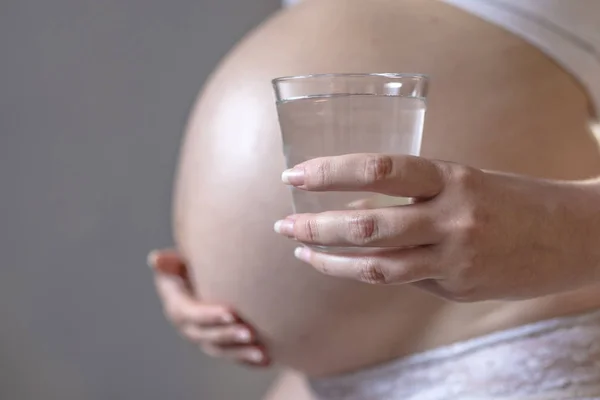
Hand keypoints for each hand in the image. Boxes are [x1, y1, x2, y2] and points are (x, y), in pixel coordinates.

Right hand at [148, 249, 269, 365]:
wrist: (200, 281)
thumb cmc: (189, 267)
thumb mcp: (178, 263)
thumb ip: (171, 263)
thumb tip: (155, 259)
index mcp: (178, 307)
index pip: (192, 314)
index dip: (210, 315)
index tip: (232, 312)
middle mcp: (189, 327)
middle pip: (207, 336)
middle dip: (228, 336)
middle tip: (250, 333)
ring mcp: (204, 339)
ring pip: (221, 350)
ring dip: (240, 353)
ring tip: (261, 352)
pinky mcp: (220, 345)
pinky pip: (232, 356)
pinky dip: (248, 361)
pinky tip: (267, 360)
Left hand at [274, 154, 599, 300]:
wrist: (574, 235)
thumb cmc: (510, 200)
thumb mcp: (464, 180)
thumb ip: (414, 197)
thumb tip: (357, 213)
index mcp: (451, 176)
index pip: (379, 169)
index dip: (331, 171)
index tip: (295, 175)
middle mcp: (451, 216)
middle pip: (367, 225)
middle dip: (316, 226)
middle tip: (283, 225)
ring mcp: (455, 258)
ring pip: (378, 266)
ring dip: (331, 261)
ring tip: (301, 252)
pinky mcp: (458, 287)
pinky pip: (402, 282)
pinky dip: (367, 273)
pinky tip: (345, 267)